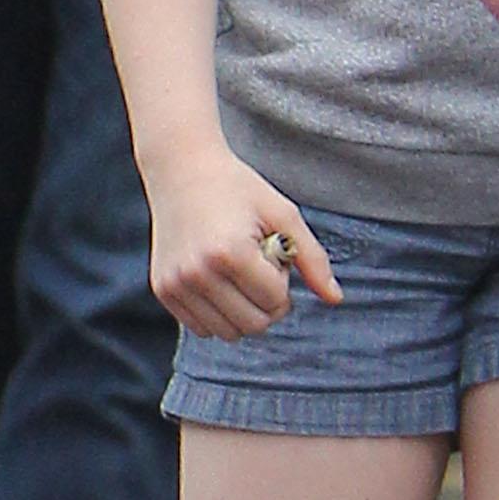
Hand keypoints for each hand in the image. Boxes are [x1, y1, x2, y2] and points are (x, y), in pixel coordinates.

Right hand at [144, 144, 340, 337]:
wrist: (179, 167)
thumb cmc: (237, 187)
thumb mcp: (282, 213)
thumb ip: (313, 258)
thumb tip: (336, 299)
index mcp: (229, 252)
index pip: (276, 301)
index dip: (282, 279)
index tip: (269, 250)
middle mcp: (197, 272)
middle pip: (254, 325)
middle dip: (266, 302)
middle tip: (256, 266)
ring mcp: (175, 282)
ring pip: (229, 333)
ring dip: (242, 311)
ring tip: (236, 273)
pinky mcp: (162, 288)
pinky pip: (202, 328)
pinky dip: (217, 314)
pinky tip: (215, 280)